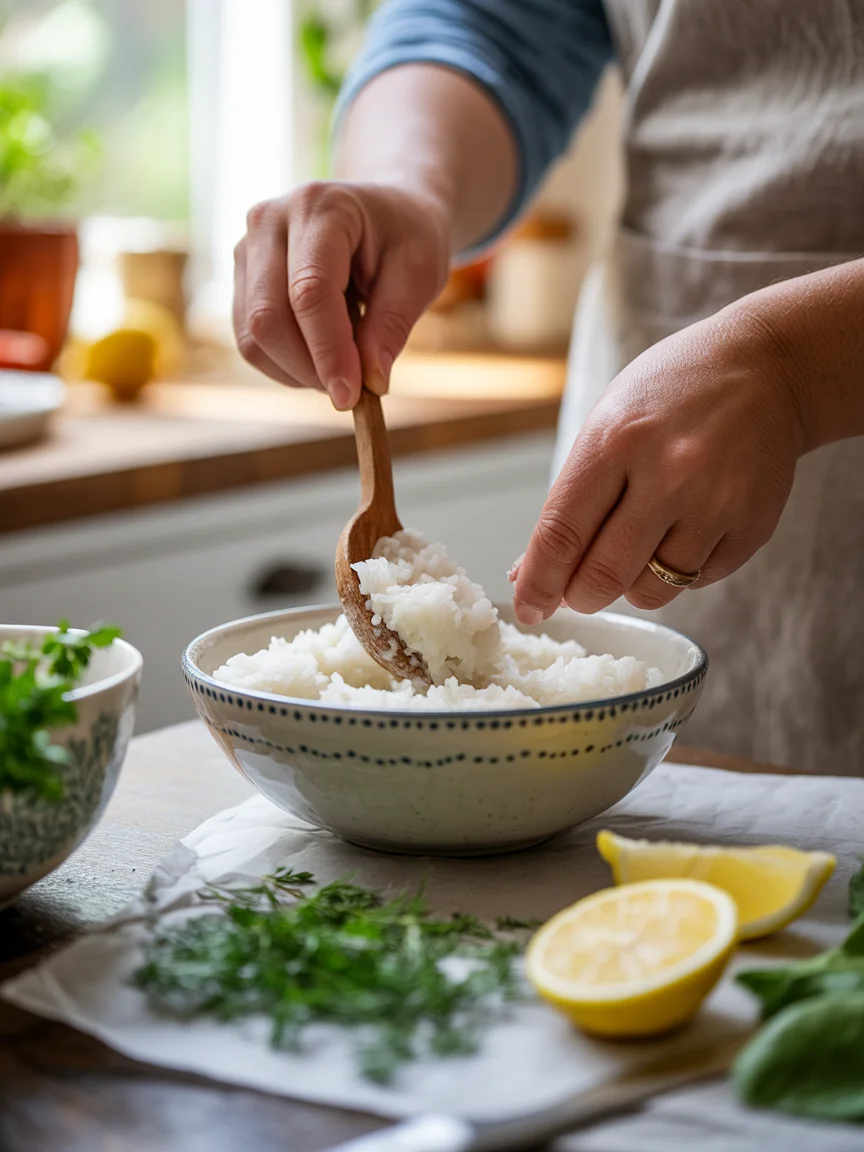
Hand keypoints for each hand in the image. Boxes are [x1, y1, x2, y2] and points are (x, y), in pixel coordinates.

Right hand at [233, 181, 450, 408]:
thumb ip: (392, 326)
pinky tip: (319, 357)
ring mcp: (247, 248)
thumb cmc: (405, 237)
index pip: (310, 292)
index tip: (350, 397)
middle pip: (269, 317)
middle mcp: (269, 221)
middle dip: (309, 368)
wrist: (382, 212)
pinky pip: (249, 339)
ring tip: (341, 367)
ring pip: (252, 334)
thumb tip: (371, 383)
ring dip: (296, 371)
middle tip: (351, 390)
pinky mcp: (242, 277)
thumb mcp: (419, 275)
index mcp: (320, 208)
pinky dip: (283, 364)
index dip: (328, 351)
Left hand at [512, 309, 806, 622]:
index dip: (538, 583)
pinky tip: (679, 533)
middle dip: (578, 596)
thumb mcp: (606, 426)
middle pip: (603, 575)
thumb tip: (530, 574)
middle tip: (576, 590)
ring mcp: (715, 503)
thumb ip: (569, 501)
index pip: (561, 534)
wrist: (765, 368)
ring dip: (630, 586)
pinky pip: (695, 581)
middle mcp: (668, 475)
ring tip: (634, 550)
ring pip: (651, 591)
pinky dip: (677, 572)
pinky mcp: (752, 526)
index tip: (528, 608)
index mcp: (616, 441)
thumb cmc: (670, 395)